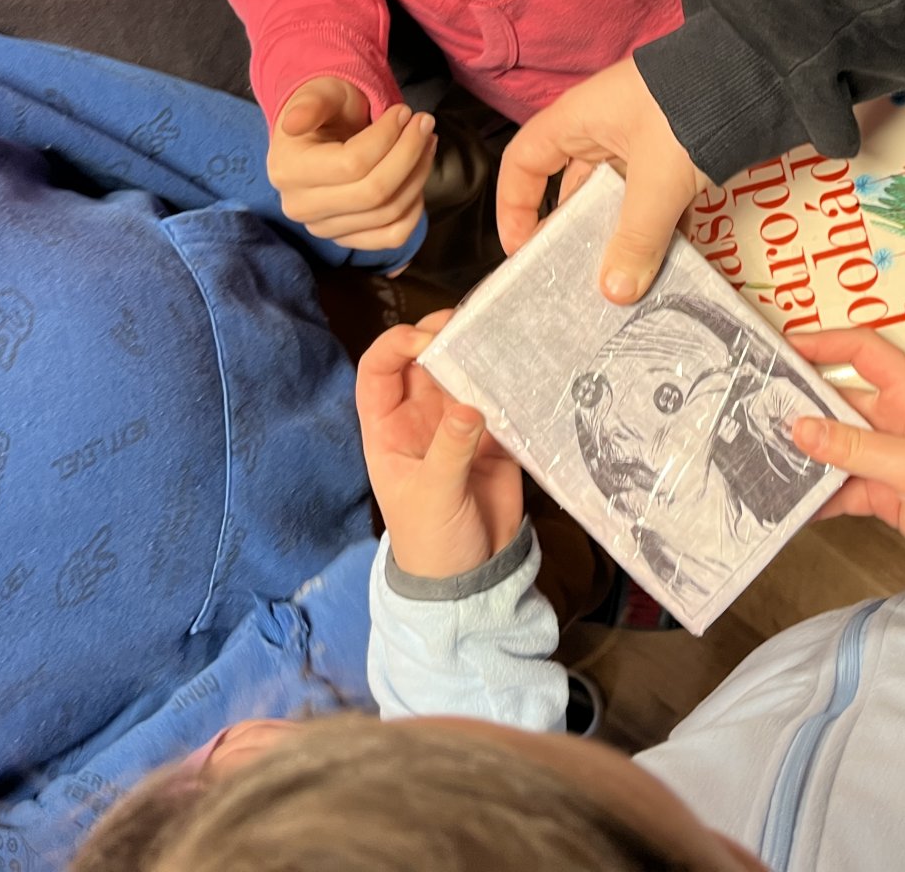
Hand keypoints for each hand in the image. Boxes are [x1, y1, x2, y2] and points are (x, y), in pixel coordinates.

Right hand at [269, 76, 435, 250]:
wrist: (320, 137)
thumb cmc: (325, 111)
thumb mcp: (319, 94)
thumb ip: (310, 104)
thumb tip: (293, 123)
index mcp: (288, 170)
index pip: (352, 164)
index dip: (388, 137)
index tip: (404, 111)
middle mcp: (301, 207)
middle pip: (374, 193)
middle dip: (409, 154)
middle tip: (424, 124)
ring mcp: (325, 229)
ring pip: (389, 213)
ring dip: (418, 174)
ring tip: (426, 142)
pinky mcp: (348, 241)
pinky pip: (394, 236)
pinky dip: (415, 208)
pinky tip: (417, 175)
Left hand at [356, 313, 523, 580]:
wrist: (472, 580)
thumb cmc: (430, 543)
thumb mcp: (432, 497)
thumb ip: (449, 449)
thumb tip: (469, 404)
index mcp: (387, 428)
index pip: (379, 370)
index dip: (395, 346)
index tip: (427, 340)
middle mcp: (420, 418)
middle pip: (425, 362)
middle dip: (442, 337)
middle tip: (470, 323)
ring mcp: (457, 425)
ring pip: (464, 374)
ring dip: (480, 356)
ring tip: (502, 337)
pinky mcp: (494, 437)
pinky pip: (499, 400)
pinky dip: (510, 385)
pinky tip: (526, 369)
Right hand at [496, 58, 708, 303]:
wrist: (759, 73)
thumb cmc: (689, 108)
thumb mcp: (658, 180)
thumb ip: (637, 237)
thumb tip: (615, 292)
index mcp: (577, 121)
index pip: (524, 163)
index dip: (514, 206)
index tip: (522, 250)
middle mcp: (601, 129)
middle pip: (571, 188)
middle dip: (573, 234)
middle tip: (576, 278)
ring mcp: (639, 140)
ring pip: (616, 198)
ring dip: (620, 236)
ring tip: (622, 280)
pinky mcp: (674, 153)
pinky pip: (653, 198)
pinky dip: (657, 228)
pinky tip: (667, 261)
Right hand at [788, 328, 904, 561]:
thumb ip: (854, 447)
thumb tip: (800, 427)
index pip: (865, 352)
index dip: (826, 343)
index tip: (786, 346)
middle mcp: (898, 420)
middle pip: (841, 399)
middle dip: (802, 402)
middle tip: (760, 404)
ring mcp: (890, 456)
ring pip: (836, 444)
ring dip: (806, 450)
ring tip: (765, 453)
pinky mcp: (885, 490)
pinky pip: (843, 484)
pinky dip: (819, 492)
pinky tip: (794, 501)